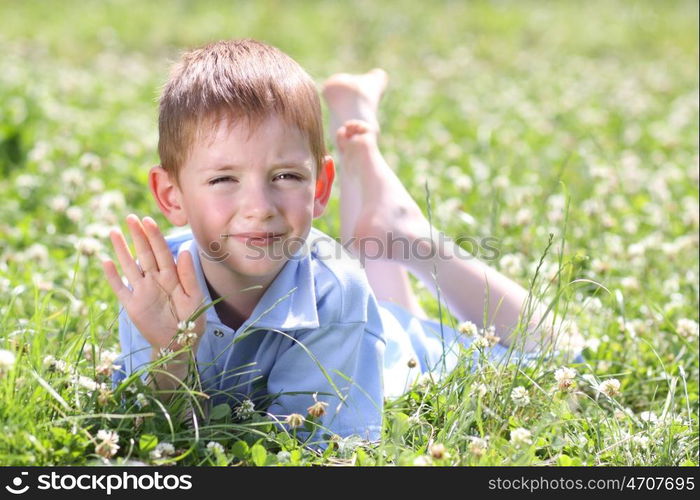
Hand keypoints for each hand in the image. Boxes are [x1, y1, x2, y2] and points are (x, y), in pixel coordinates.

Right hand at [102, 214, 205, 353]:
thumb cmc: (191, 321)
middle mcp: (155, 280)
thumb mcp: (195, 298)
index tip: (147, 220)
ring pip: (130, 266)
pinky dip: (113, 276)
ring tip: (114, 232)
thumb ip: (188, 276)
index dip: (155, 236)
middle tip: (130, 218)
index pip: (162, 252)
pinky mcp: (132, 305)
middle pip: (144, 254)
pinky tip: (106, 262)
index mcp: (172, 277)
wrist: (180, 345)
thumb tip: (183, 252)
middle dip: (138, 236)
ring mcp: (142, 291)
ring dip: (122, 250)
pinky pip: (120, 288)